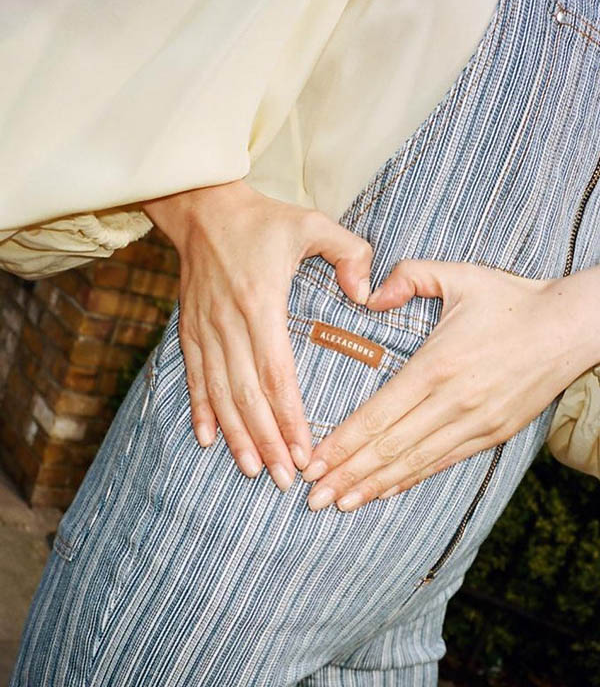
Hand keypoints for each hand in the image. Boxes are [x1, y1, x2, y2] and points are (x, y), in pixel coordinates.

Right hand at [142, 179, 372, 491]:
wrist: (203, 208)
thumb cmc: (264, 220)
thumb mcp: (314, 223)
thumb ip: (349, 253)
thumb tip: (368, 295)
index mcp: (260, 302)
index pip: (276, 373)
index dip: (290, 416)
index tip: (305, 451)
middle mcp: (228, 322)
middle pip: (248, 394)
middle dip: (267, 440)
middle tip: (285, 478)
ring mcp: (205, 328)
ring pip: (220, 393)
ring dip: (237, 435)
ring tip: (252, 470)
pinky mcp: (190, 329)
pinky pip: (194, 376)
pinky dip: (201, 410)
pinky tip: (207, 440)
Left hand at [301, 259, 599, 510]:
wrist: (570, 327)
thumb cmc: (510, 300)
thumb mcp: (458, 274)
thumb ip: (409, 276)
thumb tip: (369, 296)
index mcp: (436, 366)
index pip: (378, 416)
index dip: (342, 444)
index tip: (313, 463)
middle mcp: (453, 402)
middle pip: (389, 448)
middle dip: (347, 475)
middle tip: (312, 498)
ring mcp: (475, 423)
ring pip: (414, 463)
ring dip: (374, 486)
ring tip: (340, 504)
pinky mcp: (492, 434)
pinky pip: (443, 462)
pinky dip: (411, 479)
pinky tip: (385, 492)